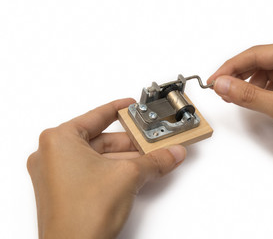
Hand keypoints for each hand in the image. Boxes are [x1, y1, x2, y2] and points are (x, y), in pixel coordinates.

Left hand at [27, 99, 185, 238]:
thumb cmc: (83, 215)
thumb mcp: (128, 176)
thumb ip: (155, 161)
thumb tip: (172, 153)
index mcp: (59, 141)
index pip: (97, 116)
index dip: (118, 109)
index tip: (131, 106)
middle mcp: (52, 155)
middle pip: (100, 139)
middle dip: (130, 141)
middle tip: (151, 138)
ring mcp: (56, 175)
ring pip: (99, 158)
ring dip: (126, 158)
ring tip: (151, 156)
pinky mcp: (64, 191)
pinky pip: (94, 172)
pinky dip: (115, 171)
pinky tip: (137, 171)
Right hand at [208, 40, 272, 177]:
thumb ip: (247, 94)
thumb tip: (221, 84)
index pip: (255, 55)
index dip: (230, 67)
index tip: (213, 80)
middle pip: (259, 61)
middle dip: (238, 75)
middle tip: (220, 89)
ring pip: (265, 71)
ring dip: (248, 83)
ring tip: (234, 96)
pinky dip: (260, 89)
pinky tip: (252, 99)